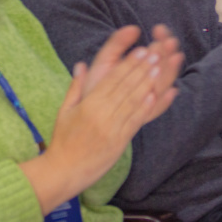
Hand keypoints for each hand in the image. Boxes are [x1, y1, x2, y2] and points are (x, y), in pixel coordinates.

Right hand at [21, 26, 179, 214]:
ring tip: (158, 69)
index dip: (127, 64)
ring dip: (147, 84)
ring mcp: (112, 129)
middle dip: (141, 69)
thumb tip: (81, 64)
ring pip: (133, 102)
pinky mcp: (120, 142)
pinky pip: (134, 122)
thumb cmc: (63, 140)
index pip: (112, 80)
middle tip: (154, 54)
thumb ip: (76, 87)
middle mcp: (101, 116)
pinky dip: (145, 108)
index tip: (139, 51)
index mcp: (88, 106)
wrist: (64, 171)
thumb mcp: (64, 111)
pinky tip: (155, 96)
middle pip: (125, 88)